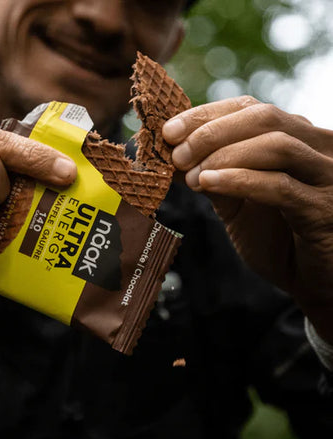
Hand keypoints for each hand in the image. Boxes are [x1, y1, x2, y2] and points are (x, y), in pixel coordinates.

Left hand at [163, 96, 332, 342]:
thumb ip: (213, 177)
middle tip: (177, 155)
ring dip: (223, 156)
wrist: (314, 281)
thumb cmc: (278, 240)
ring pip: (276, 145)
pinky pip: (280, 187)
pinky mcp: (325, 209)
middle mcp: (318, 148)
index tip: (168, 131)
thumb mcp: (238, 204)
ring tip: (191, 177)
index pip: (250, 108)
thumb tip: (170, 157)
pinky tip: (209, 184)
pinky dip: (240, 181)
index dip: (205, 115)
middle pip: (264, 117)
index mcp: (297, 139)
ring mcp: (327, 176)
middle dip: (211, 132)